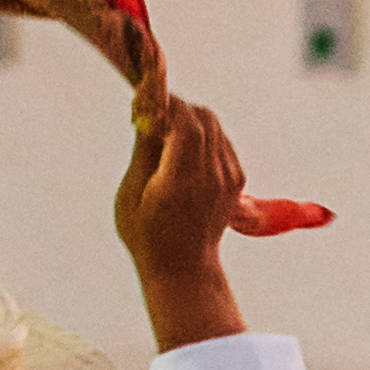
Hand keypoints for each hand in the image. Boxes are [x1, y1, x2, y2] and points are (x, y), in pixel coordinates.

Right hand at [116, 88, 253, 350]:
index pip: (186, 122)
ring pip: (214, 124)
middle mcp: (214, 176)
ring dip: (188, 119)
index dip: (165, 103)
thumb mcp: (133, 192)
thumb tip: (148, 111)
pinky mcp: (237, 180)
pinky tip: (180, 150)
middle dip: (174, 108)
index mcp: (184, 179)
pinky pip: (221, 139)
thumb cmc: (147, 233)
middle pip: (203, 117)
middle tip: (148, 118)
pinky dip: (201, 133)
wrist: (184, 267)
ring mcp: (230, 178)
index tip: (143, 102)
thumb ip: (145, 149)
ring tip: (162, 135)